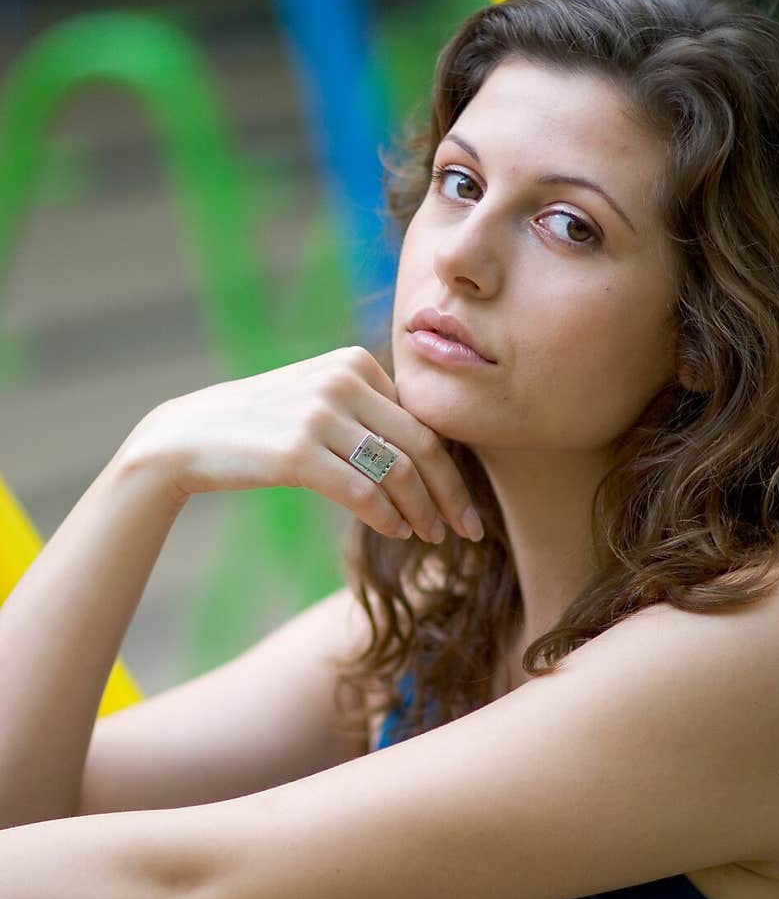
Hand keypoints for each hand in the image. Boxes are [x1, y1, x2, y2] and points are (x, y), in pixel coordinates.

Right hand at [121, 347, 483, 543]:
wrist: (188, 437)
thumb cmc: (263, 427)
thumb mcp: (319, 401)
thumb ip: (370, 413)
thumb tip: (432, 456)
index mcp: (355, 362)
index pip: (423, 419)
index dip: (453, 466)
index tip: (465, 503)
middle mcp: (341, 379)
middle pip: (422, 443)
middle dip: (452, 493)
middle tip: (470, 530)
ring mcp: (319, 413)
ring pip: (398, 470)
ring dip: (424, 511)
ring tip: (430, 537)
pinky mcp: (297, 450)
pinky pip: (363, 491)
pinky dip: (388, 516)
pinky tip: (395, 532)